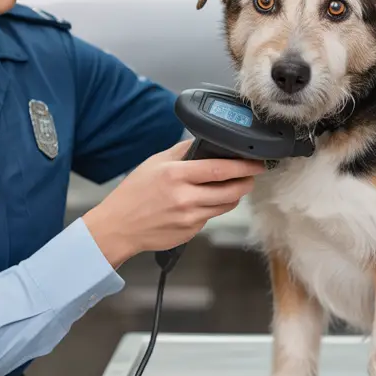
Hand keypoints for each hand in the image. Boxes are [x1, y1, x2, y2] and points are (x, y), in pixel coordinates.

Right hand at [83, 140, 265, 266]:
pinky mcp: (190, 232)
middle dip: (246, 182)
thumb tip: (206, 142)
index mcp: (176, 175)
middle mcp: (185, 198)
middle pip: (231, 191)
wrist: (119, 226)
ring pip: (225, 206)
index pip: (220, 169)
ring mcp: (189, 218)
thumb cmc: (134, 193)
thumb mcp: (155, 163)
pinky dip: (212, 208)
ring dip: (232, 196)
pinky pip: (210, 217)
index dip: (243, 166)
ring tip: (229, 187)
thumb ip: (182, 151)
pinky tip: (201, 203)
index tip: (256, 163)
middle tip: (250, 176)